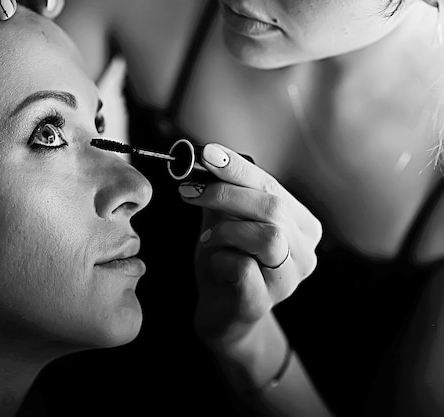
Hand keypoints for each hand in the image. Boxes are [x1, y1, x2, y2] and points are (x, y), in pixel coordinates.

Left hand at [178, 143, 321, 345]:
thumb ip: (224, 196)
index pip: (272, 187)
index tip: (207, 154)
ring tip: (208, 239)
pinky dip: (220, 259)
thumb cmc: (226, 264)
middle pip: (273, 208)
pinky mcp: (263, 301)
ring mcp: (289, 280)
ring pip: (267, 236)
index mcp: (300, 226)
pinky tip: (216, 265)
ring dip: (226, 230)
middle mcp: (305, 252)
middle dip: (225, 193)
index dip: (239, 168)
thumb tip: (208, 160)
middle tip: (188, 191)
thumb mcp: (225, 223)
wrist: (222, 314)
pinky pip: (242, 268)